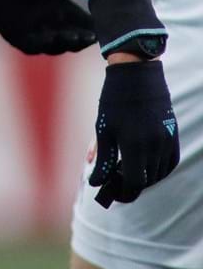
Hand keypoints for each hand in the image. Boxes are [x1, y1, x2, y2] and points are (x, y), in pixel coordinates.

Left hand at [0, 0, 95, 54]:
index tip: (109, 27)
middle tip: (93, 36)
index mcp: (62, 10)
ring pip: (57, 45)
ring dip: (67, 43)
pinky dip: (43, 44)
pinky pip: (33, 46)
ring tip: (76, 36)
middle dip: (84, 39)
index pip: (85, 24)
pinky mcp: (17, 37)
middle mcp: (51, 23)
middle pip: (75, 38)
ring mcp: (34, 32)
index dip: (97, 27)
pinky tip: (51, 36)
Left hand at [90, 60, 179, 206]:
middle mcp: (153, 146)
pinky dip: (158, 169)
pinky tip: (145, 165)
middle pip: (146, 180)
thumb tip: (96, 181)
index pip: (134, 182)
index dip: (123, 192)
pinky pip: (169, 163)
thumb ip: (102, 156)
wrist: (136, 75)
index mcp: (134, 144)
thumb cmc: (114, 100)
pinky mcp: (173, 135)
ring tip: (127, 172)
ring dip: (144, 178)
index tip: (112, 193)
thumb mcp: (103, 127)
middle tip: (116, 183)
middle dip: (130, 185)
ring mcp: (166, 141)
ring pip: (158, 173)